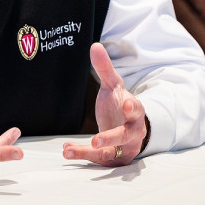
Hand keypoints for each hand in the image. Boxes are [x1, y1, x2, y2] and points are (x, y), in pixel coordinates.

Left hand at [61, 43, 148, 165]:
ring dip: (89, 152)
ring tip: (69, 150)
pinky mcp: (113, 159)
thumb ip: (104, 68)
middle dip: (110, 138)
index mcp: (134, 112)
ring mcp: (123, 148)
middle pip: (124, 136)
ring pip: (108, 153)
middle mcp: (132, 132)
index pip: (137, 110)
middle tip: (96, 140)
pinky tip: (67, 151)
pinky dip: (82, 155)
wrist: (129, 130)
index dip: (133, 109)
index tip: (126, 107)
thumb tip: (95, 45)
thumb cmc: (119, 105)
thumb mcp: (113, 86)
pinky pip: (98, 159)